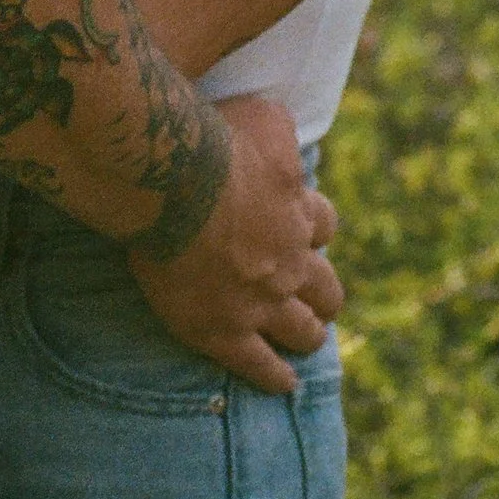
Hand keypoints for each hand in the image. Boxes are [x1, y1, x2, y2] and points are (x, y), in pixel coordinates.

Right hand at [126, 91, 341, 395]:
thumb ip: (279, 126)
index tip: (307, 234)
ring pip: (303, 330)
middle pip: (326, 288)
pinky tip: (282, 383)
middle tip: (316, 298)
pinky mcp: (225, 333)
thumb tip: (284, 124)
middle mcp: (291, 261)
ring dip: (307, 334)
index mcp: (299, 210)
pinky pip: (260, 366)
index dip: (316, 230)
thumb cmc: (212, 140)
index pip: (325, 226)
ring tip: (305, 339)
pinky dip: (275, 376)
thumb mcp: (263, 116)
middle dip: (323, 293)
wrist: (173, 184)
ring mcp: (262, 302)